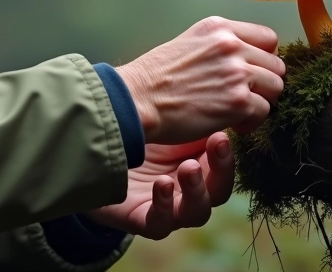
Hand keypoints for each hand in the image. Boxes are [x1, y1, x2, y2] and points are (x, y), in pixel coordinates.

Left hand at [85, 133, 234, 237]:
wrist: (99, 148)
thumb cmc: (141, 133)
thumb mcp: (173, 122)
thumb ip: (201, 118)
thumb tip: (231, 107)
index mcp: (202, 165)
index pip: (225, 166)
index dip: (226, 155)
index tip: (220, 135)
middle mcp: (189, 190)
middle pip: (218, 192)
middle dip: (221, 170)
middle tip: (215, 144)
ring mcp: (168, 208)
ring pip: (196, 213)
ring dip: (197, 191)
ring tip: (188, 168)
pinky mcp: (141, 219)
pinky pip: (158, 223)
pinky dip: (163, 206)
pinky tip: (161, 184)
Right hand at [117, 17, 284, 143]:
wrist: (138, 100)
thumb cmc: (155, 77)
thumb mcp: (188, 43)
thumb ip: (217, 47)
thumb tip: (243, 60)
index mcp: (218, 28)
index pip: (267, 37)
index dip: (263, 58)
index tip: (252, 72)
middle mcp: (231, 45)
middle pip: (276, 64)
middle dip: (264, 83)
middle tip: (244, 96)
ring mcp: (237, 73)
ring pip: (276, 87)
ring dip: (261, 101)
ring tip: (238, 110)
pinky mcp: (238, 102)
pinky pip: (264, 111)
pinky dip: (251, 122)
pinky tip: (232, 124)